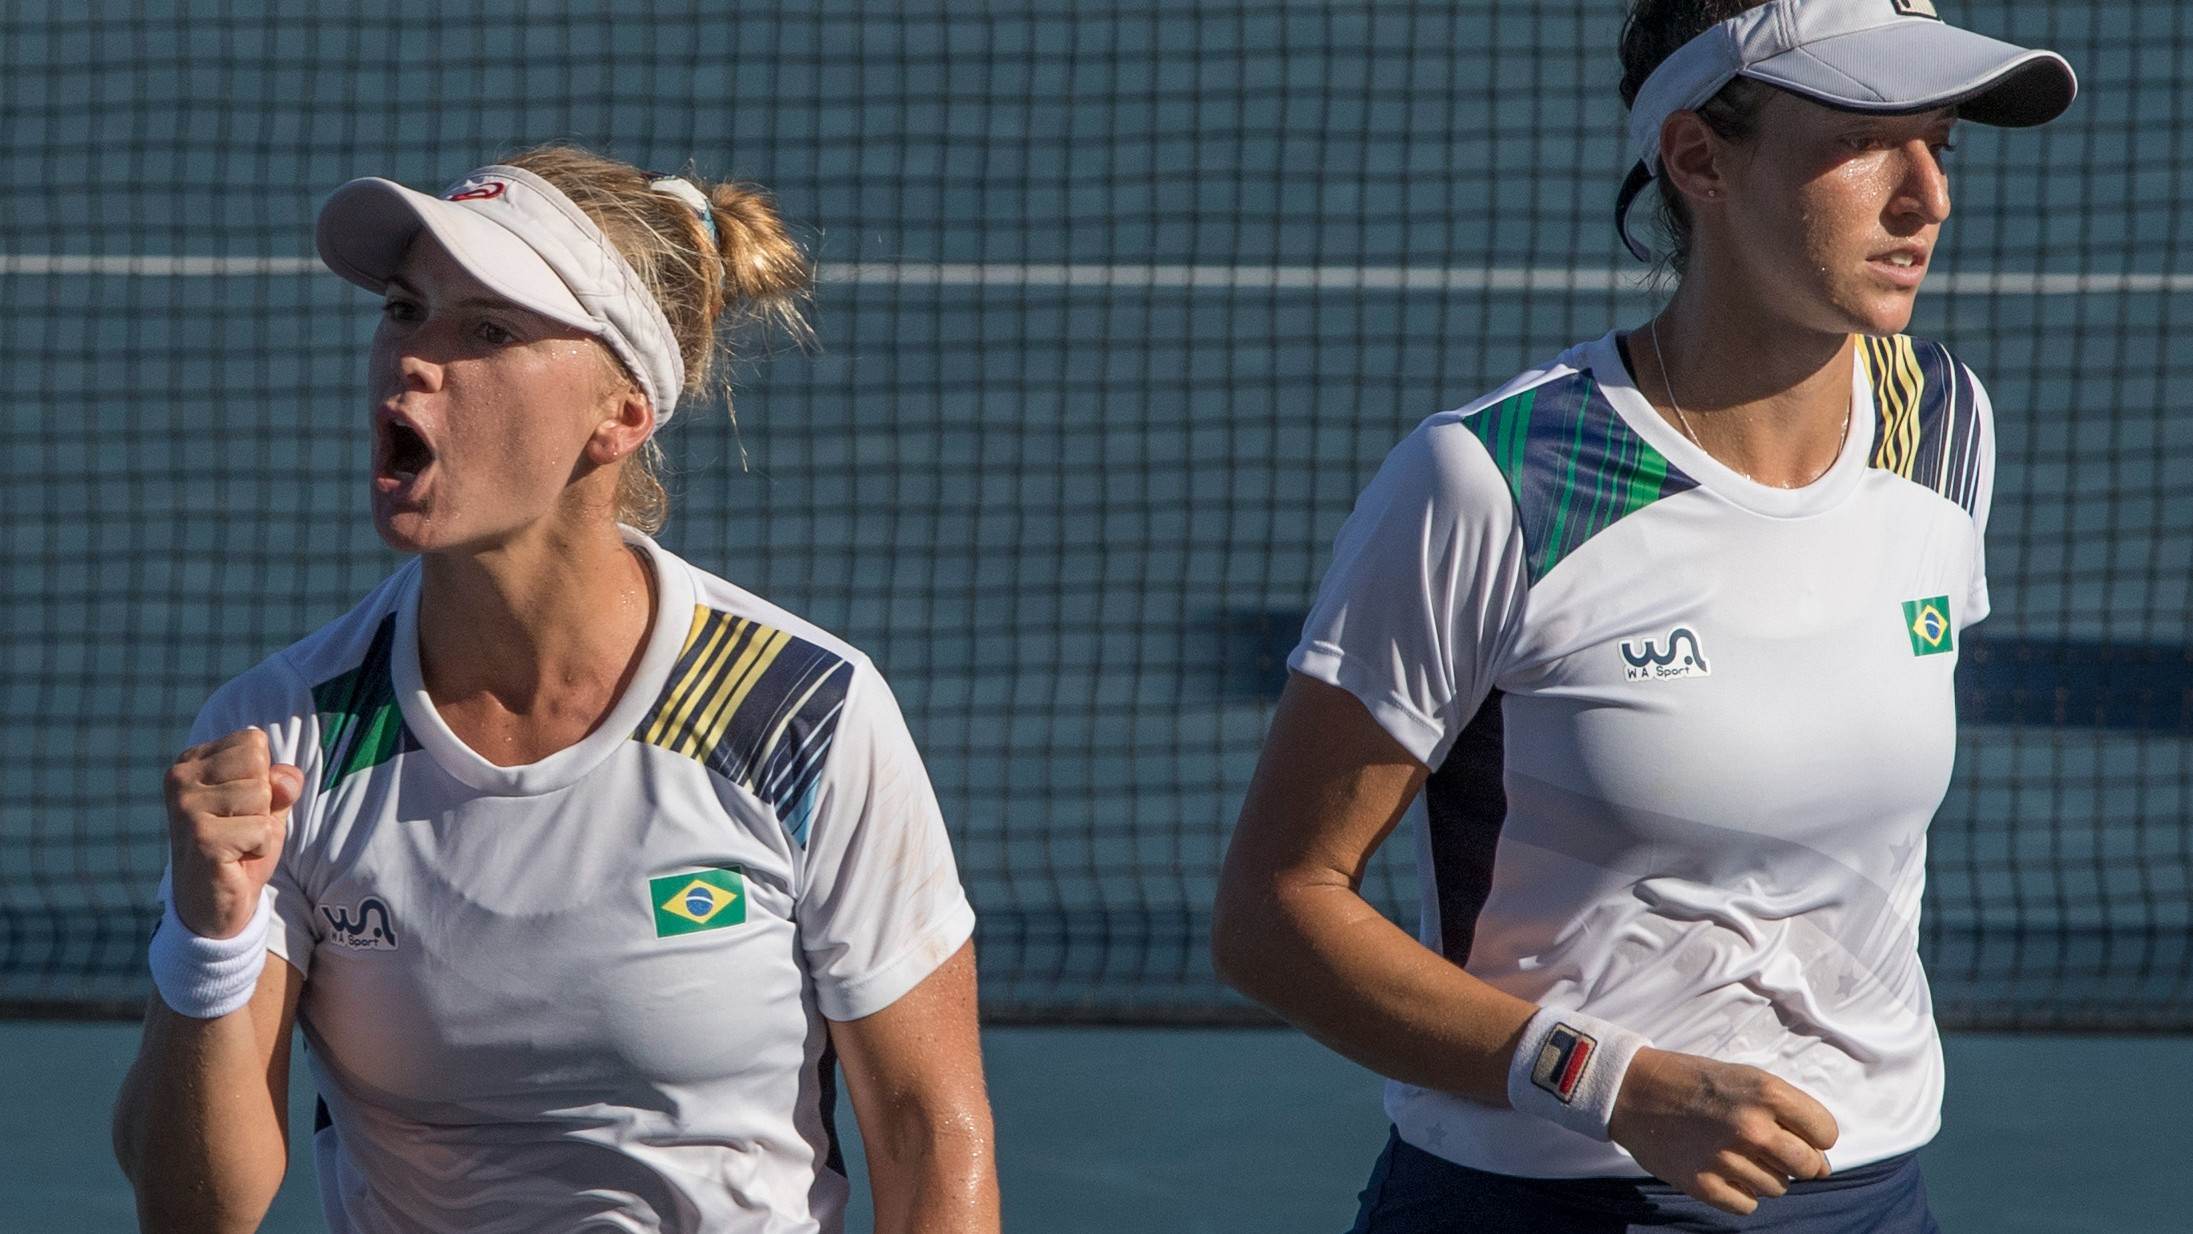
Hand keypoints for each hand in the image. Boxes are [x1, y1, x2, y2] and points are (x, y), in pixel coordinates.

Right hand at [163, 728, 302, 938]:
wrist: (212, 904)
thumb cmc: (240, 846)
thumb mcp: (267, 806)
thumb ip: (281, 782)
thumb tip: (285, 778)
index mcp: (192, 761)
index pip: (253, 740)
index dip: (262, 776)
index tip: (240, 805)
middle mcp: (181, 778)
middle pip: (258, 764)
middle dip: (264, 800)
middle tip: (240, 826)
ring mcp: (186, 807)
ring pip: (262, 794)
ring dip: (261, 825)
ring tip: (237, 842)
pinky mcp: (201, 837)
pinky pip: (262, 829)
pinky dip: (261, 847)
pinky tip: (235, 859)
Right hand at [1607, 1046, 1838, 1215]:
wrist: (1632, 1090)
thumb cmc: (1693, 1081)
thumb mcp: (1744, 1077)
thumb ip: (1788, 1113)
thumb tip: (1822, 1166)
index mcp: (1766, 1093)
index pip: (1826, 1133)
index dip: (1816, 1135)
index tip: (1797, 1133)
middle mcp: (1751, 1127)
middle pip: (1809, 1165)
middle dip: (1798, 1161)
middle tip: (1771, 1149)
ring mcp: (1726, 1159)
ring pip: (1778, 1188)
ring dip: (1765, 1175)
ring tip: (1736, 1153)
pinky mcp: (1702, 1184)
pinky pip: (1747, 1205)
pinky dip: (1740, 1193)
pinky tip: (1722, 1171)